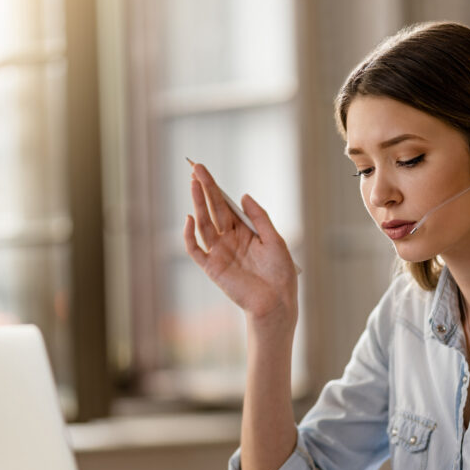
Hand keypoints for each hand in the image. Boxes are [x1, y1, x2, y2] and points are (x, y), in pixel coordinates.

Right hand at [183, 163, 297, 327]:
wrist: (276, 302)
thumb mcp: (275, 240)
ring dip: (198, 203)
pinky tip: (190, 218)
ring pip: (203, 224)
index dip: (215, 188)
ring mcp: (219, 253)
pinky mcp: (212, 268)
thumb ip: (259, 217)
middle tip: (195, 168)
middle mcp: (229, 240)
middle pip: (213, 209)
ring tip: (193, 183)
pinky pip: (195, 250)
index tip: (204, 170)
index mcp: (244, 232)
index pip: (226, 205)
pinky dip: (189, 235)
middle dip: (204, 188)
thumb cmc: (280, 274)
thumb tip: (243, 195)